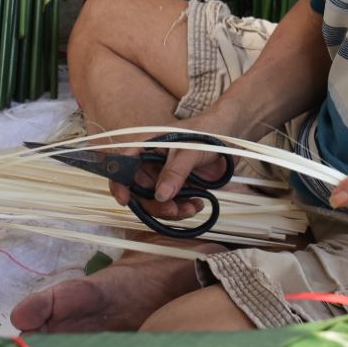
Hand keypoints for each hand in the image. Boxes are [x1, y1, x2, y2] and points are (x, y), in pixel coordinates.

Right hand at [107, 105, 243, 221]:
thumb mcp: (190, 151)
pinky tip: (198, 204)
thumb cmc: (205, 135)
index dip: (119, 184)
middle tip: (173, 209)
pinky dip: (184, 210)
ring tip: (192, 207)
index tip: (124, 200)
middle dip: (154, 205)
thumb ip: (175, 172)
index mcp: (145, 148)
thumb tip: (161, 196)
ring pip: (155, 203)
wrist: (228, 138)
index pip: (122, 166)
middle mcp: (149, 165)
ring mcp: (162, 178)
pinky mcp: (177, 189)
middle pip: (138, 192)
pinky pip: (172, 206)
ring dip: (172, 211)